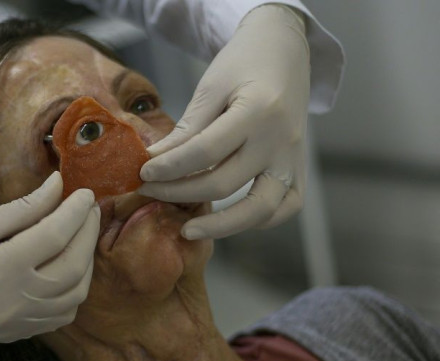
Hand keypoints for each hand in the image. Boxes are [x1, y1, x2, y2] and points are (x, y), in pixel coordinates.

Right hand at [0, 172, 99, 347]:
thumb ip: (22, 208)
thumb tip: (59, 186)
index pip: (54, 236)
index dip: (75, 211)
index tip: (86, 192)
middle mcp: (10, 303)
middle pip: (72, 268)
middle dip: (87, 234)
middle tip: (89, 209)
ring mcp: (14, 325)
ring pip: (73, 297)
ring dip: (86, 264)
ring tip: (81, 236)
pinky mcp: (13, 335)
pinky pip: (59, 316)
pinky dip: (73, 291)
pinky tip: (67, 267)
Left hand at [138, 5, 309, 239]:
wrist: (284, 49)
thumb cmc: (243, 62)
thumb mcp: (210, 87)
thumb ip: (187, 129)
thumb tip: (154, 163)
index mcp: (257, 111)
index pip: (205, 152)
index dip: (169, 168)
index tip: (142, 174)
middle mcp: (280, 140)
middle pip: (224, 184)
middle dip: (178, 192)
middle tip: (148, 191)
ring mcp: (294, 158)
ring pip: (260, 209)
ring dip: (220, 226)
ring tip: (187, 230)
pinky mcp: (300, 167)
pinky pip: (286, 206)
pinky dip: (260, 220)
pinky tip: (229, 219)